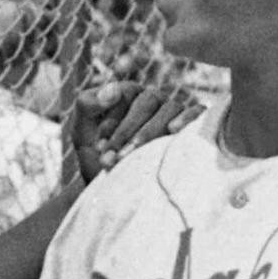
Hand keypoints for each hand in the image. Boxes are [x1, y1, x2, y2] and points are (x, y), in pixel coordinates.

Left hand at [72, 80, 203, 182]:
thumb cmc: (98, 157)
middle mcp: (153, 100)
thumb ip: (87, 105)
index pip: (125, 93)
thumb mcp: (81, 132)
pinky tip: (174, 130)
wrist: (114, 189)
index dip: (113, 118)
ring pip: (170, 108)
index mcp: (128, 95)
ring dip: (151, 130)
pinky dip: (188, 118)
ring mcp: (173, 112)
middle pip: (148, 101)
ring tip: (136, 151)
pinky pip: (196, 114)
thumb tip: (112, 89)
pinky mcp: (191, 126)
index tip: (101, 145)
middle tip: (115, 156)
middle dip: (128, 129)